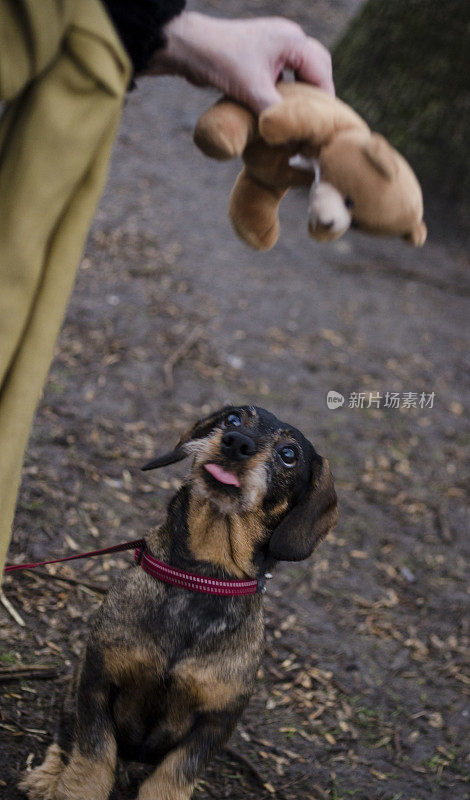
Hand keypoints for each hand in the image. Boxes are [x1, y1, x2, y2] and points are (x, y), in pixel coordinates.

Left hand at [147, 12, 333, 113]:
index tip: (322, 129)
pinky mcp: (263, 54)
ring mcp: (276, 44)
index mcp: (293, 40)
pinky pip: (285, 74)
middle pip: (317, 70)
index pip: (322, 74)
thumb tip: (295, 145)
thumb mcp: (254, 92)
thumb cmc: (221, 62)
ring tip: (299, 122)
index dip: (325, 104)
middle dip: (317, 98)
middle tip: (314, 125)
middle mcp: (289, 38)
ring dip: (301, 96)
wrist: (188, 46)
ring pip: (301, 73)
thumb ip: (276, 116)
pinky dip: (286, 92)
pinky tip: (280, 111)